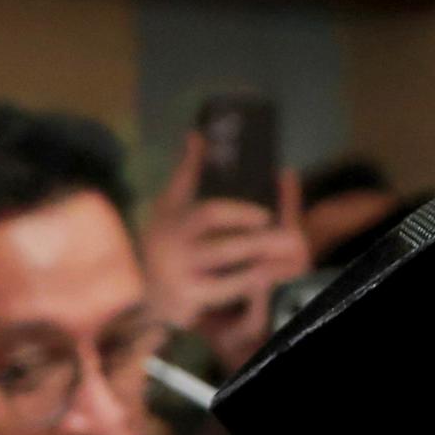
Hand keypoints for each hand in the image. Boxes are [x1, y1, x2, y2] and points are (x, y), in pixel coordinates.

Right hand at [139, 134, 311, 371]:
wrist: (140, 287)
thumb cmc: (164, 239)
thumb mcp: (169, 205)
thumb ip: (186, 172)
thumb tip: (196, 134)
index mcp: (175, 221)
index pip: (208, 215)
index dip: (238, 214)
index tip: (265, 216)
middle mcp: (176, 249)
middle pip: (222, 248)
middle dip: (259, 243)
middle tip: (294, 241)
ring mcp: (181, 276)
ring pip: (224, 273)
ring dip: (259, 266)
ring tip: (290, 262)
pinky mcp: (186, 299)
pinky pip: (221, 294)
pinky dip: (245, 287)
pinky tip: (267, 281)